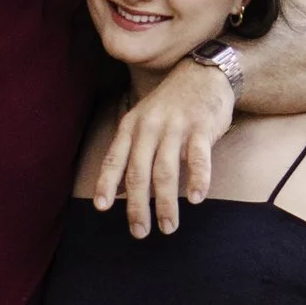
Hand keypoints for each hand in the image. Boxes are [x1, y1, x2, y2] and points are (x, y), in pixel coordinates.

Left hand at [93, 57, 233, 236]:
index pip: (115, 159)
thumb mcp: (144, 119)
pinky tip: (196, 199)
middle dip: (137, 206)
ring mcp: (176, 127)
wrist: (203, 72)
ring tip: (168, 226)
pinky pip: (198, 158)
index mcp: (132, 126)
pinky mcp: (201, 128)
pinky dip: (197, 180)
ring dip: (166, 203)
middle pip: (139, 172)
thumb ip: (133, 150)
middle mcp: (150, 127)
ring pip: (166, 171)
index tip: (101, 208)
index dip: (106, 183)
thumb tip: (119, 189)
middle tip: (139, 231)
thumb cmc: (171, 104)